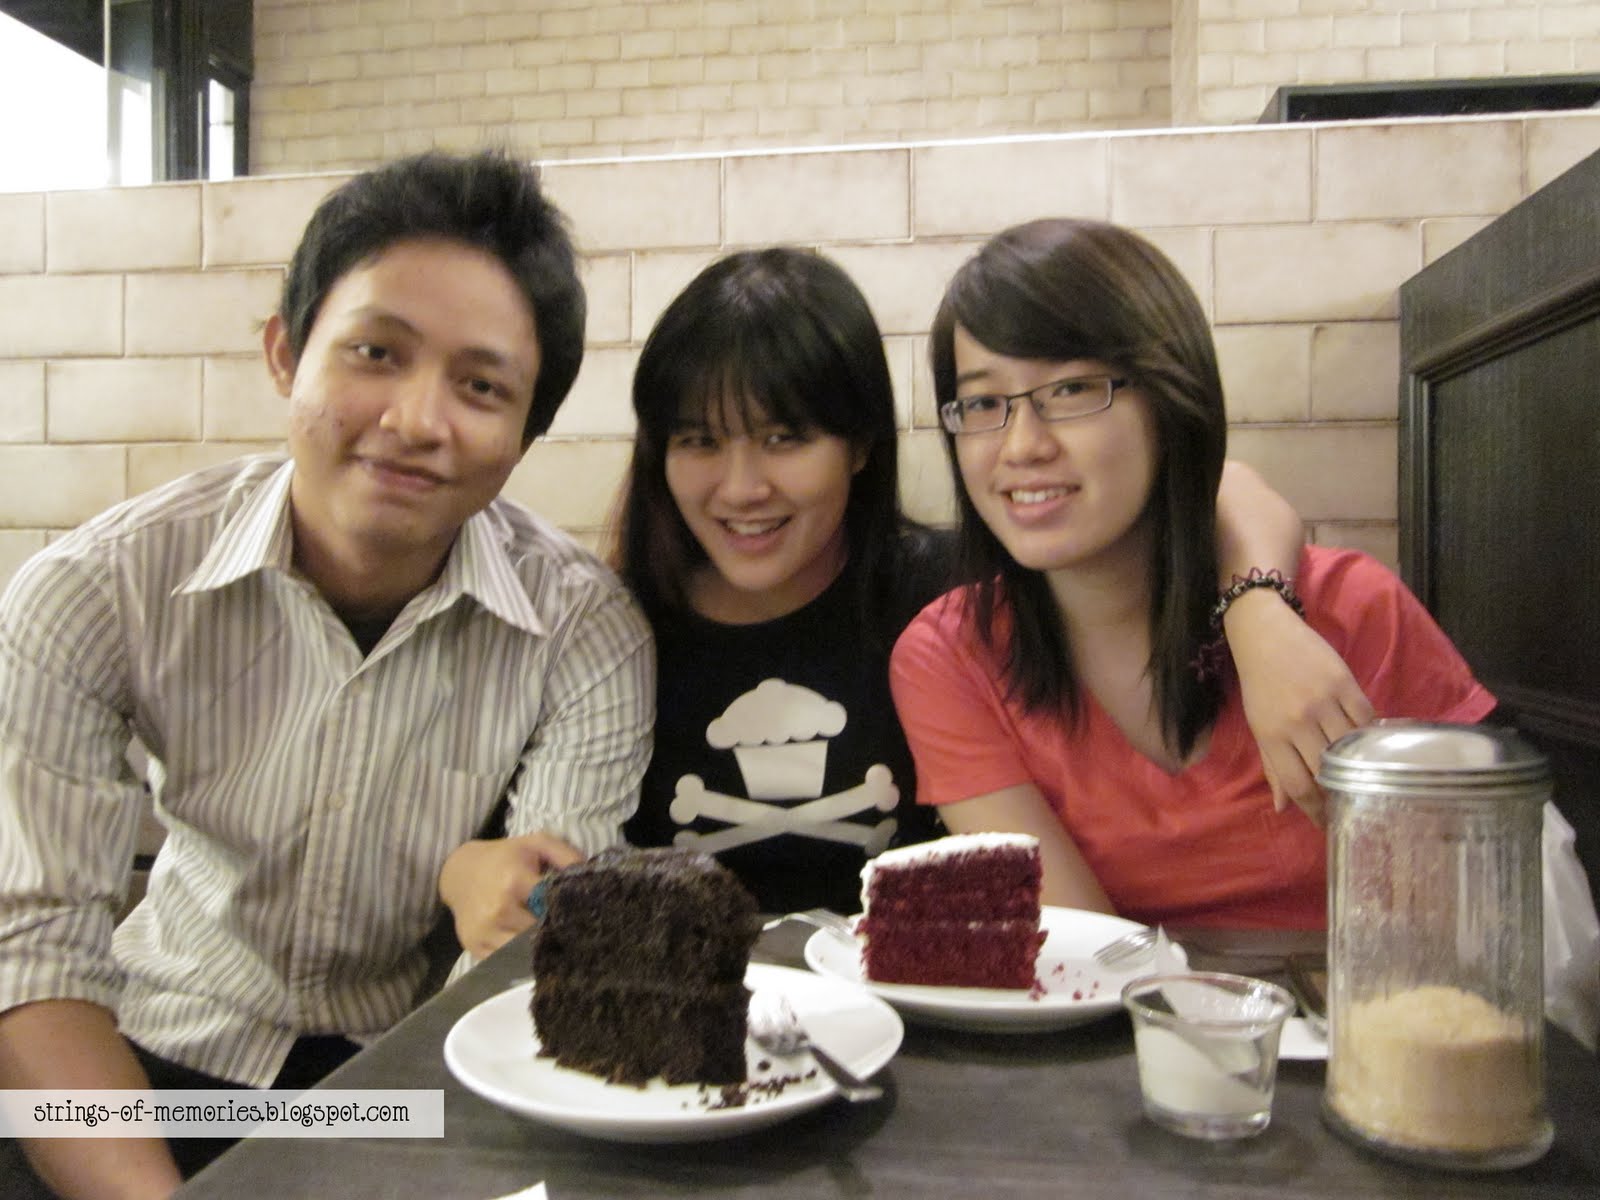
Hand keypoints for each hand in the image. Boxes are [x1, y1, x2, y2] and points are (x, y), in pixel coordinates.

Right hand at [438, 832, 583, 959]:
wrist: (460, 872)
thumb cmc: (505, 858)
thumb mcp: (536, 844)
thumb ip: (567, 855)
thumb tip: (593, 877)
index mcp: (514, 881)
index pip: (551, 907)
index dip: (571, 915)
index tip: (586, 920)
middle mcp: (498, 910)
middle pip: (540, 935)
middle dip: (559, 936)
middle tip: (577, 938)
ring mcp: (484, 933)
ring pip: (525, 954)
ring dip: (542, 952)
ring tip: (557, 946)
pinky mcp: (475, 948)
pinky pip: (507, 962)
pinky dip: (522, 961)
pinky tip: (534, 952)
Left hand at [1224, 589, 1373, 823]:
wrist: (1265, 635)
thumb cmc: (1260, 685)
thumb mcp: (1259, 726)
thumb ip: (1273, 767)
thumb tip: (1283, 808)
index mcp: (1272, 735)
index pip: (1300, 785)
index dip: (1316, 810)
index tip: (1328, 823)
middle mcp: (1297, 720)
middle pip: (1328, 770)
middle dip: (1339, 794)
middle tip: (1350, 804)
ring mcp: (1323, 700)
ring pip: (1351, 746)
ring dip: (1359, 766)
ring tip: (1365, 777)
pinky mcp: (1344, 682)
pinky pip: (1366, 718)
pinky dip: (1371, 735)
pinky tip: (1372, 744)